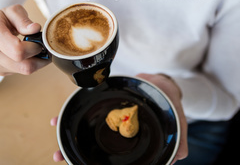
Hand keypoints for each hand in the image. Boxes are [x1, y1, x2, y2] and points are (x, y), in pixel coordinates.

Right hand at [0, 4, 49, 75]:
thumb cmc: (2, 19)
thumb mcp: (11, 13)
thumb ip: (23, 20)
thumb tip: (35, 28)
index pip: (18, 50)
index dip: (34, 46)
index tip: (39, 40)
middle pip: (25, 65)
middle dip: (40, 56)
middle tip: (42, 45)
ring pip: (25, 70)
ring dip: (36, 60)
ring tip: (34, 46)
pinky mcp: (2, 71)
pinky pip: (22, 71)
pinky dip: (30, 62)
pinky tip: (27, 52)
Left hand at [51, 73, 187, 162]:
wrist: (162, 84)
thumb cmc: (168, 106)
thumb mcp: (176, 121)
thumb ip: (179, 137)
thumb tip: (181, 154)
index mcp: (131, 140)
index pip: (112, 158)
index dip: (94, 164)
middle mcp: (117, 132)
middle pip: (94, 147)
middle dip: (74, 153)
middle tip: (59, 158)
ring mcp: (109, 118)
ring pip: (87, 130)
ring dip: (68, 134)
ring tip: (55, 134)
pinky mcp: (105, 101)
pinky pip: (87, 107)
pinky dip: (74, 110)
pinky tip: (60, 115)